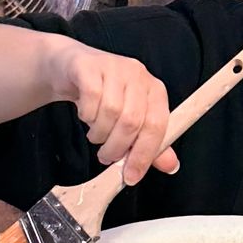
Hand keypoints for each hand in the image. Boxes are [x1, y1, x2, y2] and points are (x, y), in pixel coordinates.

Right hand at [55, 43, 182, 185]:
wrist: (71, 70)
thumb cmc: (104, 97)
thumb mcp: (129, 121)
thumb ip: (149, 143)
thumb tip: (171, 165)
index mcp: (154, 90)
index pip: (157, 125)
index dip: (144, 155)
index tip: (131, 176)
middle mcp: (138, 75)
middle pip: (132, 121)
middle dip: (116, 148)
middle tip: (106, 157)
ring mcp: (114, 67)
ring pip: (110, 111)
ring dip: (99, 133)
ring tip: (95, 134)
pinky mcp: (89, 66)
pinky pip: (90, 98)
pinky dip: (86, 115)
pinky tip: (85, 115)